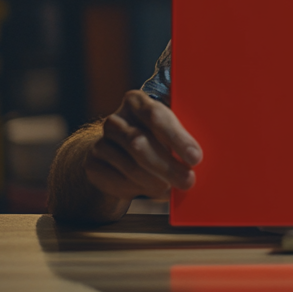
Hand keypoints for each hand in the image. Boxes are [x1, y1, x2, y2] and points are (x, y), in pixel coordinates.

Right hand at [86, 90, 202, 200]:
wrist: (116, 153)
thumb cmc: (155, 138)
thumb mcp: (168, 130)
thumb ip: (181, 136)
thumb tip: (199, 156)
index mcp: (136, 102)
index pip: (156, 116)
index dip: (177, 138)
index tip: (196, 158)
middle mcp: (116, 119)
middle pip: (141, 143)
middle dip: (168, 166)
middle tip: (188, 181)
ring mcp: (101, 141)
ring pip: (131, 166)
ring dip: (155, 181)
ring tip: (171, 188)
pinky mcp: (93, 164)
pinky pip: (118, 180)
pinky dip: (139, 188)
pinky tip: (152, 189)